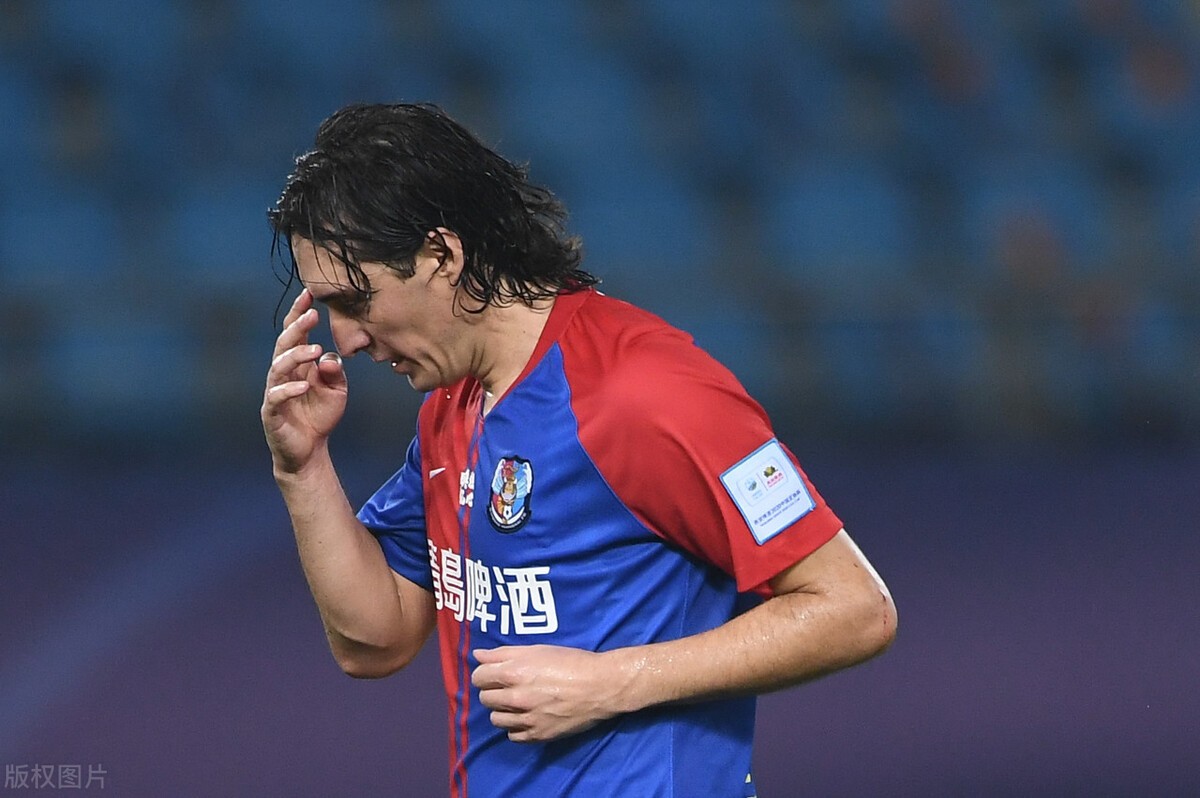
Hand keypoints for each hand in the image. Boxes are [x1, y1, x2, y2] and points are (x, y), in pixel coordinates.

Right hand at [261, 289, 347, 473]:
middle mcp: (283, 374)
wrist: (309, 450)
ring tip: (314, 350)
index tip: (309, 294)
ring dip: (296, 356)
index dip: (299, 314)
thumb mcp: (337, 390)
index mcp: (297, 364)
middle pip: (284, 344)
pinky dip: (289, 390)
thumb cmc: (320, 415)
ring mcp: (275, 392)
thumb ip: (335, 371)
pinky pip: (277, 397)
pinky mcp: (272, 413)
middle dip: (297, 328)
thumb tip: (327, 356)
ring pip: (278, 367)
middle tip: (312, 314)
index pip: (295, 334)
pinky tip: (305, 385)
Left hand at [471, 645, 628, 742]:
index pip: (478, 678)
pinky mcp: (538, 735)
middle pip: (485, 699)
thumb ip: (503, 653)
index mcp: (513, 673)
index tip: (495, 673)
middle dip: (493, 691)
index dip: (485, 674)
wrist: (600, 686)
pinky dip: (517, 727)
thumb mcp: (537, 650)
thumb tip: (477, 655)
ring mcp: (526, 719)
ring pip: (496, 719)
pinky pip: (513, 736)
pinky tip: (528, 716)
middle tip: (509, 687)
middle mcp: (516, 698)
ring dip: (503, 710)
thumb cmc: (570, 662)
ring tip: (519, 702)